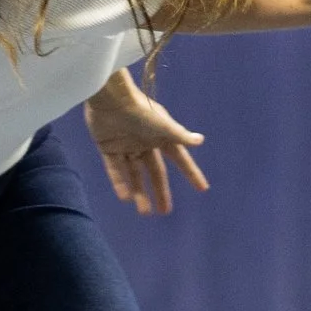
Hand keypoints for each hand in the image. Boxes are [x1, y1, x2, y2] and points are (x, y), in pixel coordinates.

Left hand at [85, 72, 206, 216]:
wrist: (111, 98)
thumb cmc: (141, 111)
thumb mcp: (164, 125)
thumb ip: (181, 135)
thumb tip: (201, 140)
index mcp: (162, 137)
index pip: (180, 159)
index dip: (191, 173)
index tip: (202, 189)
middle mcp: (146, 144)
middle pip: (155, 172)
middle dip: (160, 192)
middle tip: (164, 212)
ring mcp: (127, 146)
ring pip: (135, 174)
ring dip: (139, 192)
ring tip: (144, 212)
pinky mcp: (108, 148)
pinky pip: (115, 169)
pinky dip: (119, 182)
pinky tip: (124, 198)